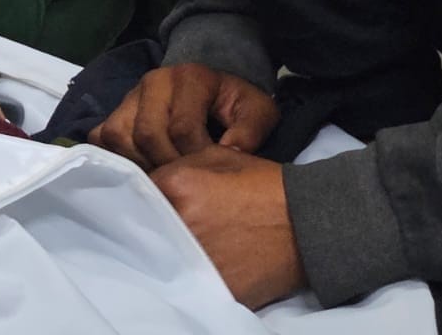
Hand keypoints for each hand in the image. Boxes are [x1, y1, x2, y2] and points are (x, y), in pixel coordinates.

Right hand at [89, 63, 278, 168]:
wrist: (215, 89)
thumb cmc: (235, 105)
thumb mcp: (257, 112)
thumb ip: (250, 131)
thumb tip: (228, 154)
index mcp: (191, 77)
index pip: (182, 127)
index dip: (195, 158)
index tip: (210, 172)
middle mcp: (155, 81)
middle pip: (146, 133)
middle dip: (166, 164)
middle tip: (183, 180)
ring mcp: (130, 94)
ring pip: (118, 134)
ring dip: (140, 162)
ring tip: (162, 177)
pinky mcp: (115, 109)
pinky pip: (101, 136)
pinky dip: (116, 157)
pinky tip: (140, 169)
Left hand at [151, 145, 305, 309]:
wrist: (307, 222)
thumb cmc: (262, 184)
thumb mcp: (215, 156)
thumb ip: (175, 165)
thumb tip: (149, 182)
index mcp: (176, 185)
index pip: (134, 193)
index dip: (138, 199)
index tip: (144, 204)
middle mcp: (179, 221)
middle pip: (143, 227)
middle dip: (149, 227)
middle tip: (164, 228)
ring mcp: (194, 257)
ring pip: (161, 258)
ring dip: (166, 253)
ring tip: (180, 248)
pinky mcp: (212, 286)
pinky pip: (186, 281)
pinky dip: (189, 276)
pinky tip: (199, 267)